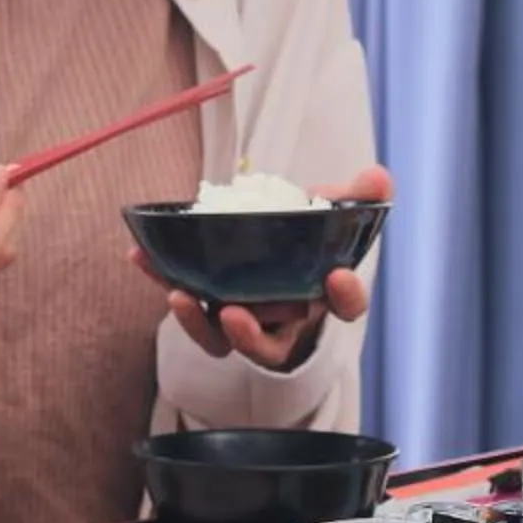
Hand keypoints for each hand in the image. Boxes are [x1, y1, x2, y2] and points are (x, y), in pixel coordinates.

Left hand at [136, 163, 392, 370]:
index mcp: (323, 297)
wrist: (275, 242)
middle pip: (271, 346)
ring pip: (222, 340)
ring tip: (180, 295)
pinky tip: (140, 253)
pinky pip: (186, 302)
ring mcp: (243, 319)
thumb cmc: (309, 235)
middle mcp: (284, 320)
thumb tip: (381, 176)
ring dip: (198, 324)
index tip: (339, 277)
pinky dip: (162, 279)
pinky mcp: (207, 306)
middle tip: (235, 314)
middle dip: (252, 335)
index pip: (344, 307)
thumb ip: (358, 195)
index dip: (345, 297)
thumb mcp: (335, 211)